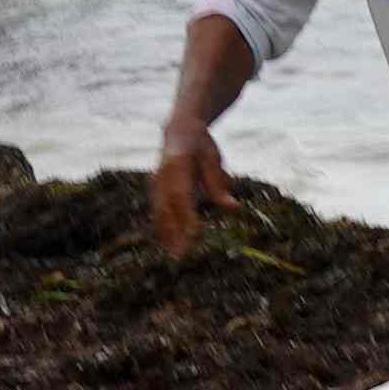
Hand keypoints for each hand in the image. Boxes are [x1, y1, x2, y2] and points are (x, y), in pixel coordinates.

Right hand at [148, 117, 237, 259]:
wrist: (179, 130)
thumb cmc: (200, 145)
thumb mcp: (213, 160)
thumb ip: (219, 185)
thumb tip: (234, 209)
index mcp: (177, 165)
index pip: (182, 198)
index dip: (187, 219)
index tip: (195, 237)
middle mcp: (161, 177)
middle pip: (166, 210)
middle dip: (173, 235)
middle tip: (180, 258)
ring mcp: (155, 184)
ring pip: (158, 214)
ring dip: (165, 236)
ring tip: (172, 258)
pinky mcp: (154, 190)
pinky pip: (157, 213)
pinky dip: (161, 229)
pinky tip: (166, 246)